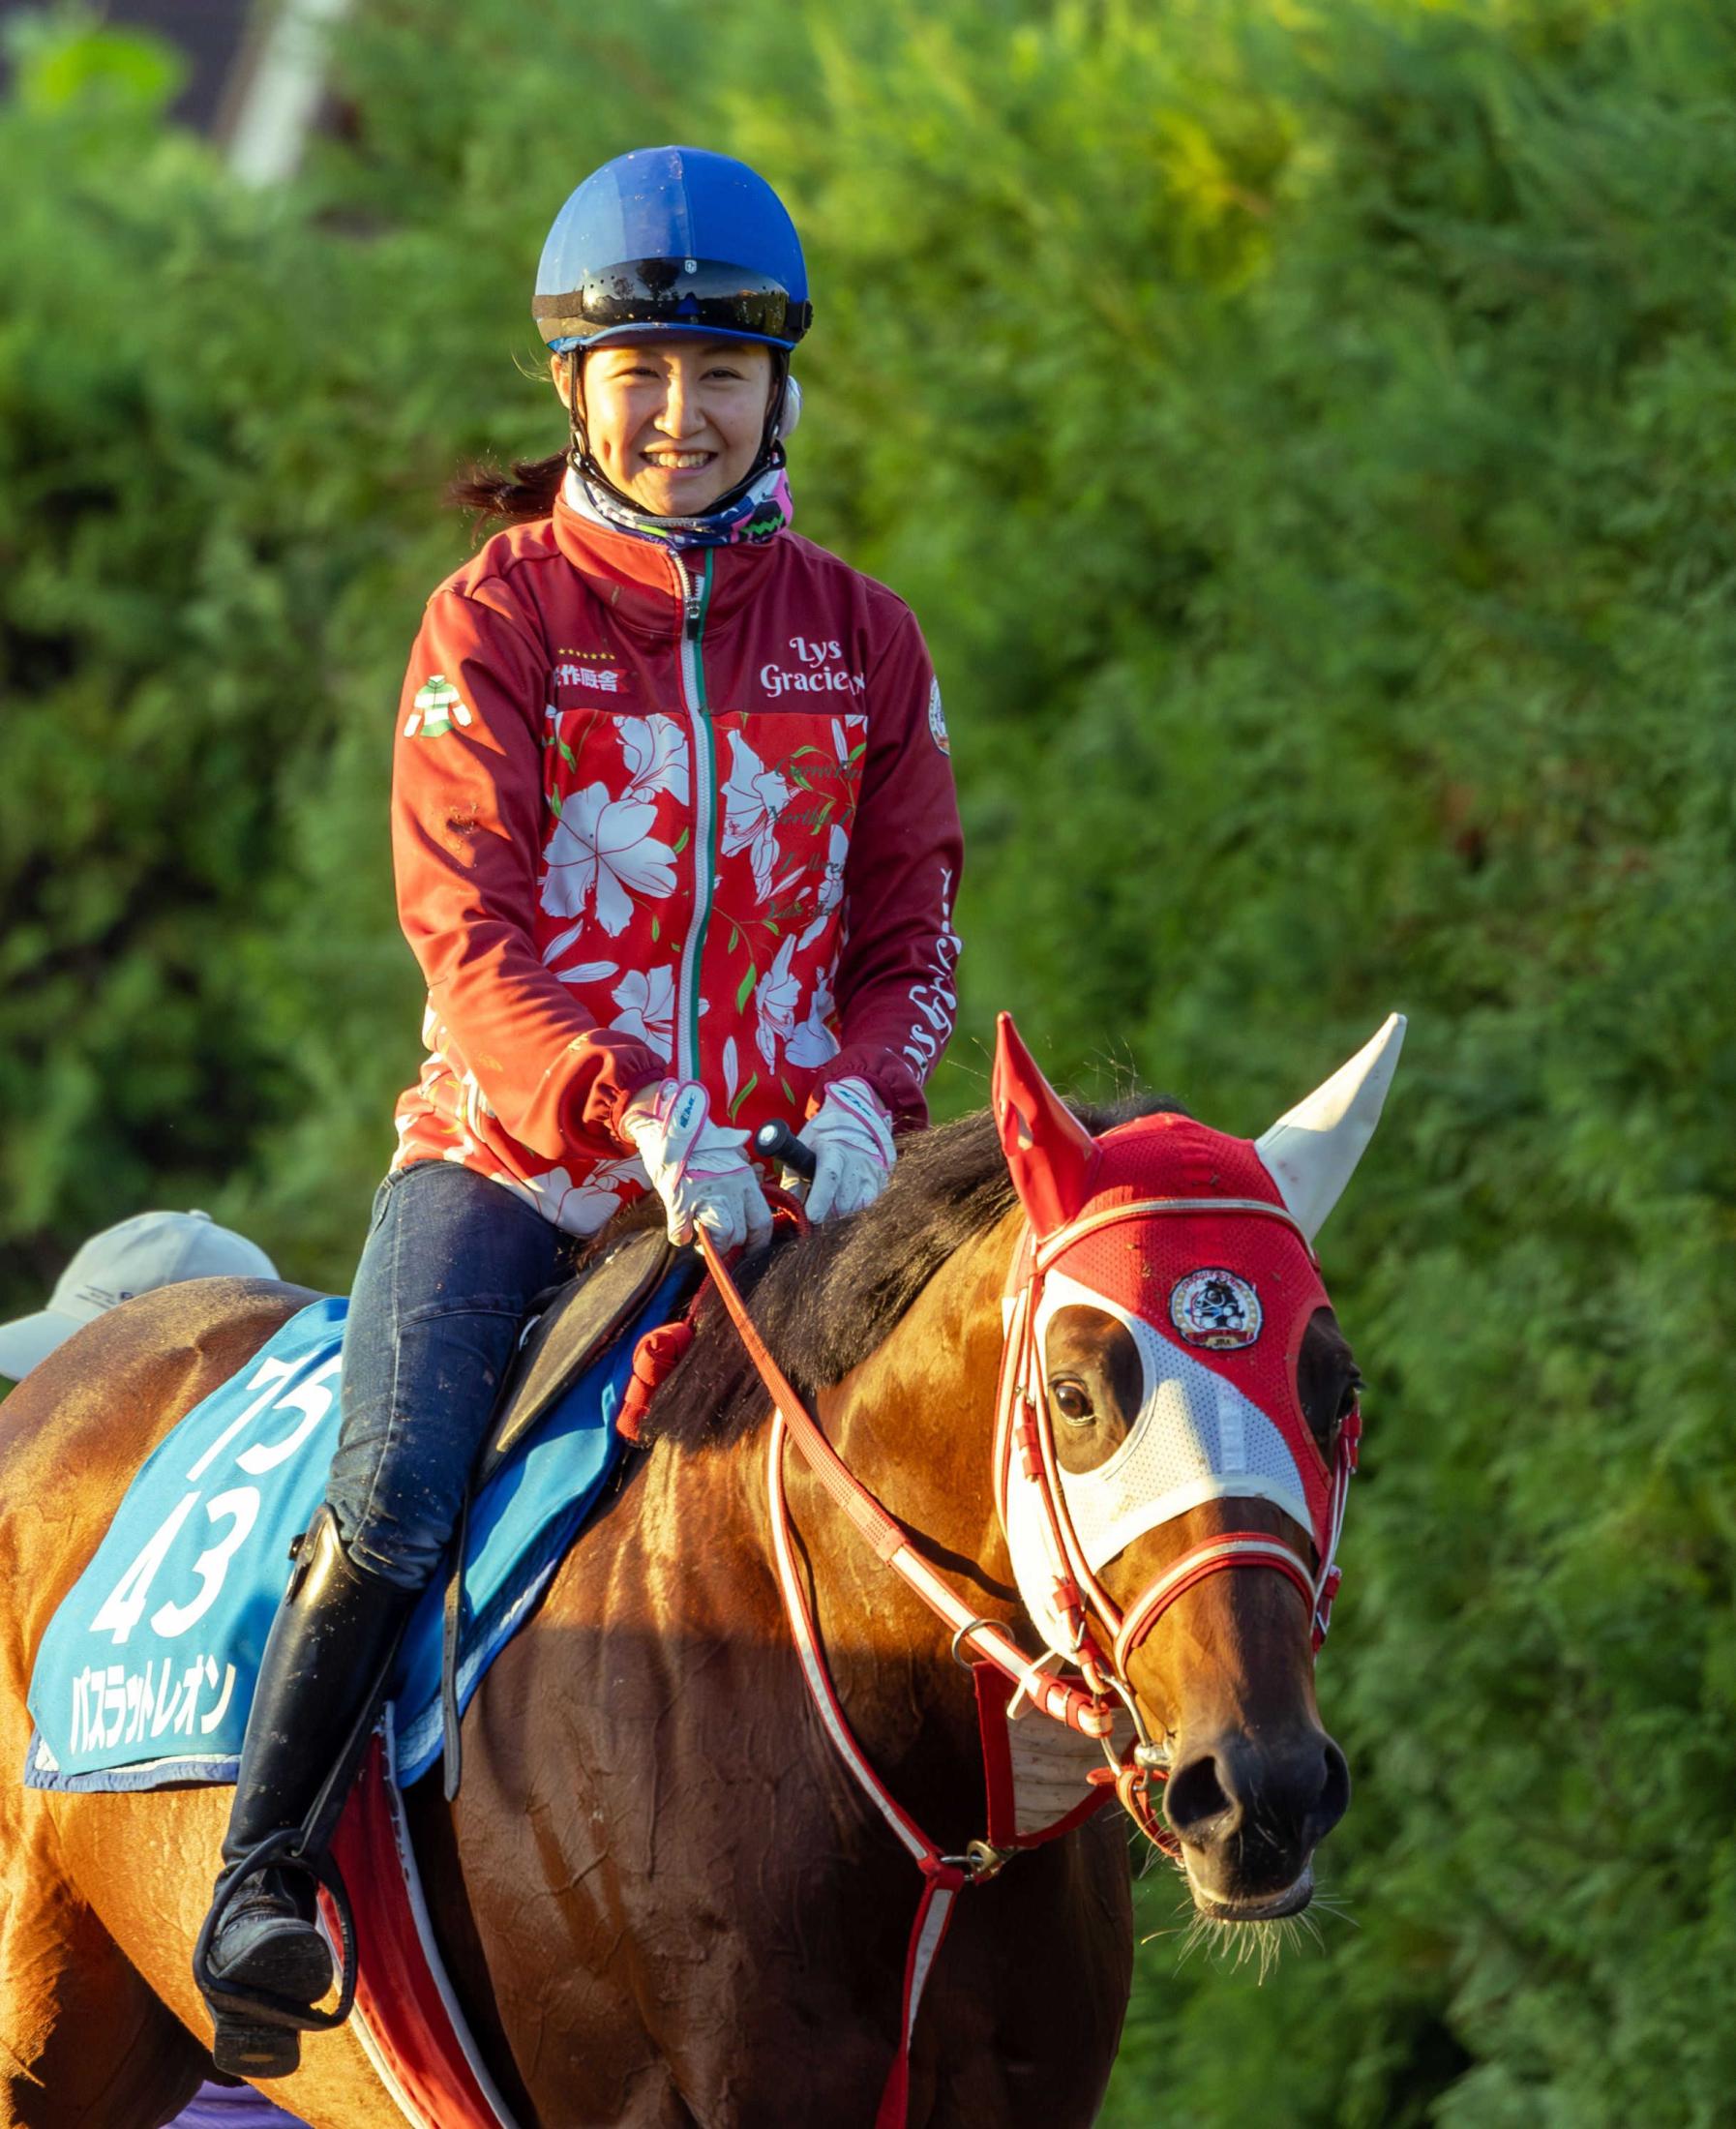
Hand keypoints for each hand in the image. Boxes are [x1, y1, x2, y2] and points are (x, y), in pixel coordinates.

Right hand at [622, 1081, 772, 1252]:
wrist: (669, 1124)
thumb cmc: (699, 1140)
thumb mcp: (729, 1151)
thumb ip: (742, 1167)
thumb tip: (754, 1174)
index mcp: (745, 1178)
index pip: (762, 1220)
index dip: (758, 1240)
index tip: (750, 1246)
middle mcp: (730, 1189)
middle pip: (742, 1233)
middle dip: (732, 1243)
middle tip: (721, 1241)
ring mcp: (705, 1196)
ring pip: (720, 1237)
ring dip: (710, 1245)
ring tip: (703, 1241)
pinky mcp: (679, 1201)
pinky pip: (681, 1233)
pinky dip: (679, 1236)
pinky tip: (680, 1232)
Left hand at [796, 1079, 895, 1223]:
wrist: (856, 1121)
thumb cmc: (822, 1136)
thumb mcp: (802, 1149)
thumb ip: (794, 1181)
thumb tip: (792, 1210)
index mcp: (835, 1150)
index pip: (829, 1177)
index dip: (820, 1199)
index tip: (812, 1217)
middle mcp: (858, 1162)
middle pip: (841, 1202)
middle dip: (824, 1210)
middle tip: (814, 1202)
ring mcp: (872, 1173)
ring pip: (852, 1208)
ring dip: (837, 1209)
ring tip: (829, 1193)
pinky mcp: (880, 1182)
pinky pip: (863, 1205)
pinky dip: (850, 1205)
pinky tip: (843, 1192)